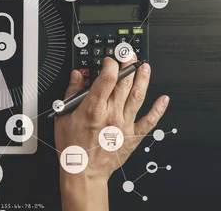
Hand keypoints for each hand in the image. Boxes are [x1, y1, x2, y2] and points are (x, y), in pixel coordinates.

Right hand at [55, 57, 169, 210]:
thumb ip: (71, 93)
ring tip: (145, 67)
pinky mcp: (133, 135)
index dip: (111, 64)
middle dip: (127, 66)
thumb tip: (77, 76)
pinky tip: (163, 99)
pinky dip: (158, 109)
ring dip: (143, 80)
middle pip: (124, 84)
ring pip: (137, 97)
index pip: (107, 78)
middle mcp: (111, 114)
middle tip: (129, 55)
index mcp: (93, 109)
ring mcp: (124, 125)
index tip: (110, 59)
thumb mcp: (63, 116)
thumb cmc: (72, 147)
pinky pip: (149, 121)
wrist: (83, 171)